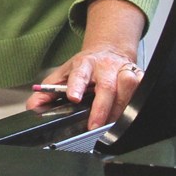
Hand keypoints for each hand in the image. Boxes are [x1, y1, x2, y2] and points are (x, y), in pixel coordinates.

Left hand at [27, 0, 146, 128]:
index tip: (73, 97)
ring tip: (112, 122)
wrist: (108, 51)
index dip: (76, 85)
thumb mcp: (63, 74)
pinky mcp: (138, 76)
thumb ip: (47, 91)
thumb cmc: (85, 67)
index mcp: (84, 64)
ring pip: (127, 87)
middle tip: (93, 125)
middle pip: (106, 86)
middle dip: (101, 107)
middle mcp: (105, 66)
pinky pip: (142, 89)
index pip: (79, 73)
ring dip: (120, 107)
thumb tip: (33, 107)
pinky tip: (131, 112)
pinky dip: (137, 101)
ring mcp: (123, 70)